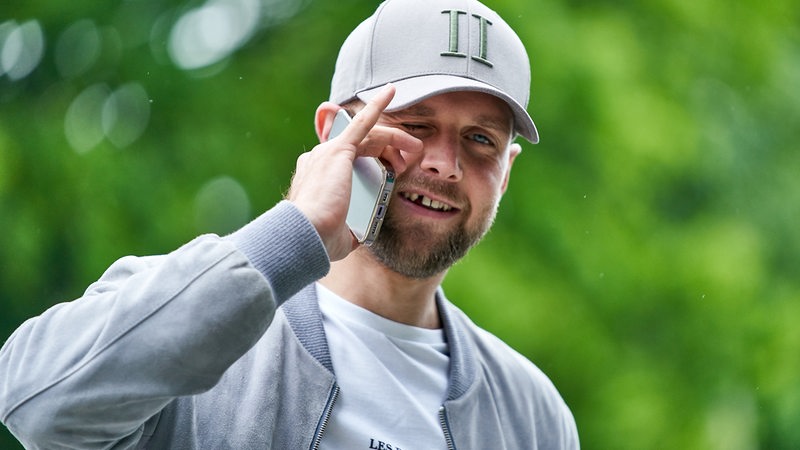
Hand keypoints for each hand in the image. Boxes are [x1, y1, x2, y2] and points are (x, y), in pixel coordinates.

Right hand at [288, 84, 421, 260]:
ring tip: (415, 148)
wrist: (305, 235)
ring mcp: (328, 151)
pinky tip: (391, 92)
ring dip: (395, 138)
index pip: (351, 159)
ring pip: (370, 136)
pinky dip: (377, 106)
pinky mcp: (339, 150)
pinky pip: (363, 123)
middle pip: (364, 145)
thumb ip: (351, 227)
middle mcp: (320, 158)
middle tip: (409, 163)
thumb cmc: (319, 240)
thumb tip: (359, 232)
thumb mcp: (340, 233)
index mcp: (318, 176)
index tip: (393, 172)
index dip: (376, 161)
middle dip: (390, 150)